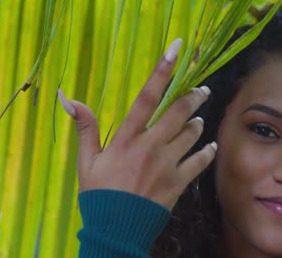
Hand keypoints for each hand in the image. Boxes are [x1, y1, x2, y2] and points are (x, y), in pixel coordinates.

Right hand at [58, 38, 216, 209]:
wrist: (115, 230)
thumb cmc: (99, 195)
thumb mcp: (86, 161)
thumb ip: (85, 128)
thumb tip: (69, 98)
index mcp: (127, 137)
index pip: (147, 96)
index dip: (162, 71)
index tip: (176, 50)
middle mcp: (150, 145)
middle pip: (179, 111)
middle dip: (194, 96)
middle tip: (202, 90)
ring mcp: (167, 164)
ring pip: (192, 133)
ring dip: (198, 123)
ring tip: (200, 119)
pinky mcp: (178, 182)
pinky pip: (200, 161)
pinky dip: (208, 152)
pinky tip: (212, 147)